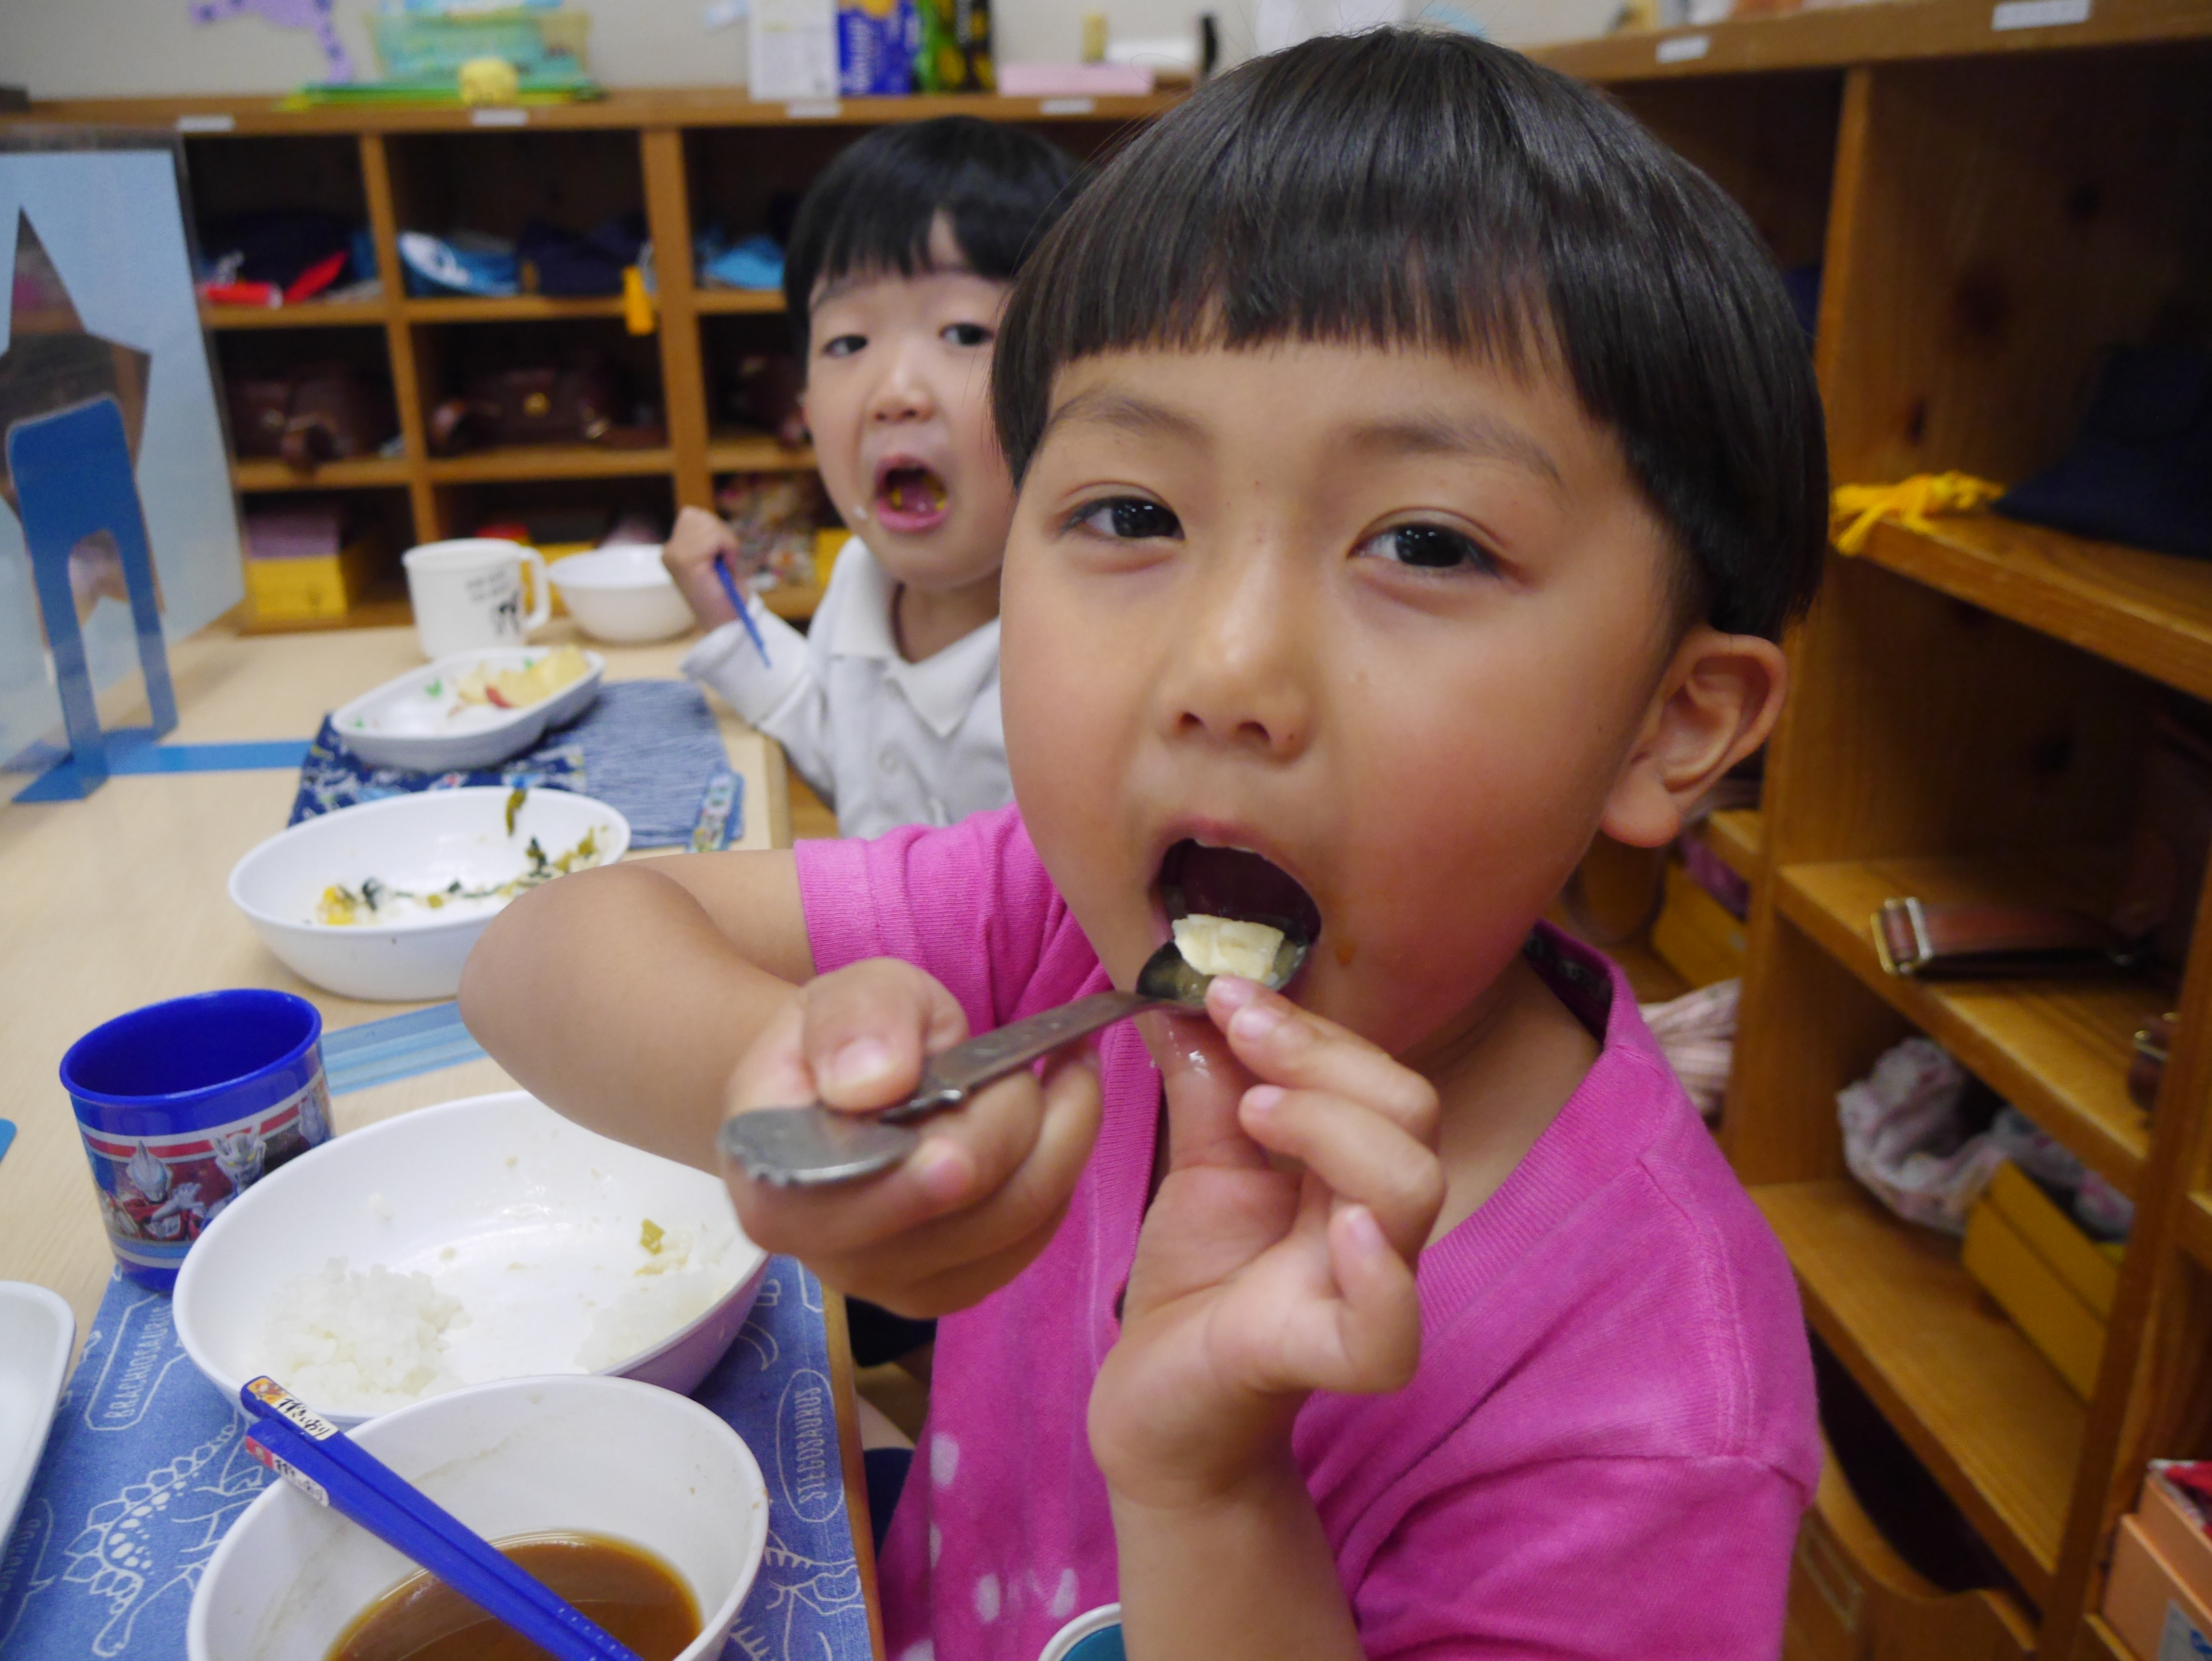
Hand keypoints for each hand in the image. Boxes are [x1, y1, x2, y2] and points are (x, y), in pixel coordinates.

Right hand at [662, 505, 743, 626]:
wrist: (727, 625)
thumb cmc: (726, 595)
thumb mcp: (715, 557)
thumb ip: (707, 536)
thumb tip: (704, 516)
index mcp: (674, 550)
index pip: (693, 515)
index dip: (716, 532)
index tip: (720, 557)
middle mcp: (669, 551)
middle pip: (700, 516)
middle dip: (722, 535)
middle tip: (724, 563)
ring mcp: (674, 555)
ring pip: (708, 524)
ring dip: (726, 543)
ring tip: (724, 566)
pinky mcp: (684, 562)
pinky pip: (714, 536)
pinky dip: (728, 548)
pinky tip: (725, 567)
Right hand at [719, 958, 1104, 1315]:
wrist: (848, 1088)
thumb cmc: (843, 1041)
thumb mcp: (846, 995)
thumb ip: (854, 1020)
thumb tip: (873, 1081)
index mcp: (774, 1186)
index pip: (830, 1214)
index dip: (900, 1191)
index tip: (955, 1151)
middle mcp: (830, 1254)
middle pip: (952, 1209)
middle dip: (1006, 1116)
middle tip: (1029, 1055)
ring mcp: (894, 1282)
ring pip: (1011, 1221)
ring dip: (1057, 1135)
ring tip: (1067, 1067)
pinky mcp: (953, 1287)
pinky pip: (1034, 1236)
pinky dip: (1064, 1166)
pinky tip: (1066, 1110)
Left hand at [1090, 978, 1442, 1509]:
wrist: (1155, 1406)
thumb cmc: (1196, 1286)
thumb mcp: (1198, 1168)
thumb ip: (1208, 1086)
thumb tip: (1186, 993)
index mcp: (1347, 1169)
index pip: (1373, 1075)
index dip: (1310, 1025)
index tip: (1226, 990)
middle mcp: (1370, 1222)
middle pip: (1411, 1114)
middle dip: (1328, 1056)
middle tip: (1243, 1035)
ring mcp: (1358, 1291)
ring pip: (1411, 1191)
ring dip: (1337, 1128)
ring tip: (1257, 1112)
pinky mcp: (1324, 1359)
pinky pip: (1390, 1329)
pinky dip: (1378, 1274)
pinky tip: (1338, 1227)